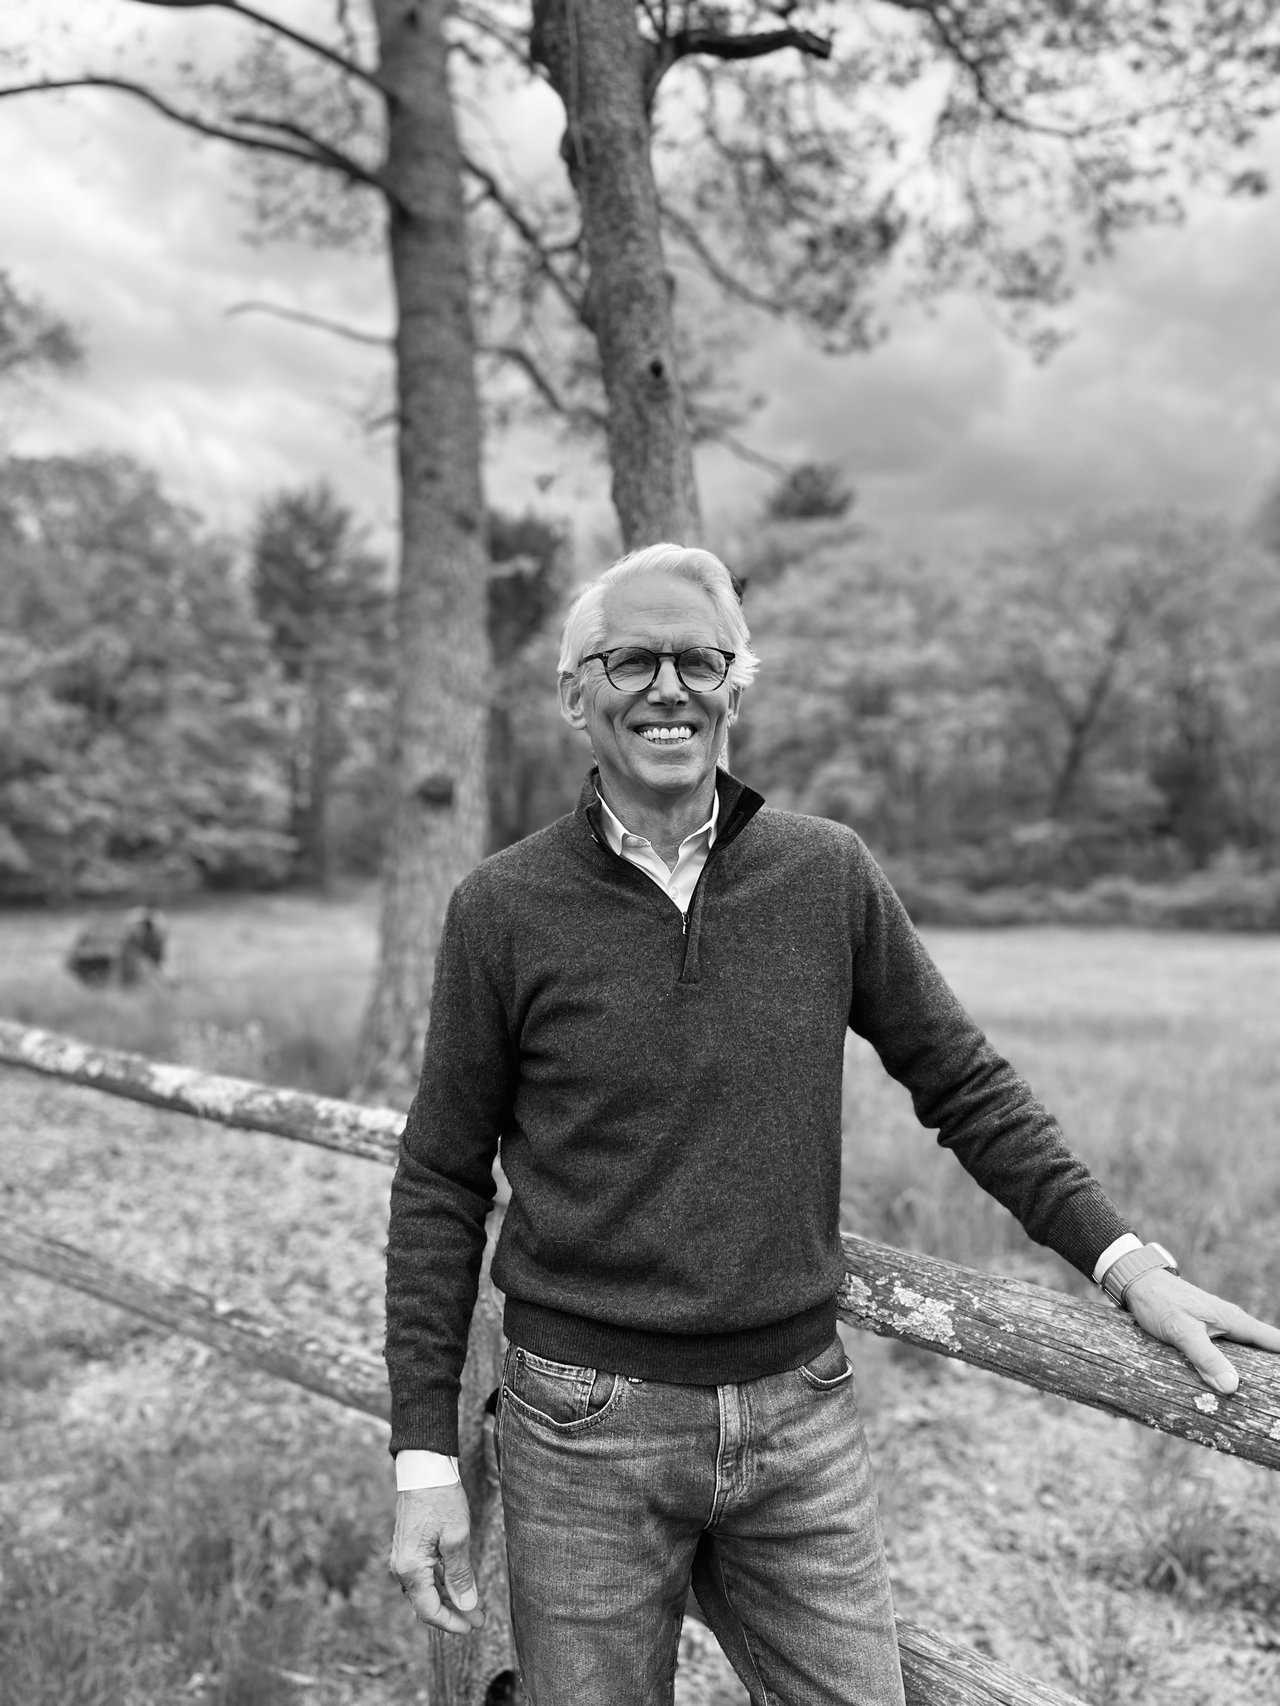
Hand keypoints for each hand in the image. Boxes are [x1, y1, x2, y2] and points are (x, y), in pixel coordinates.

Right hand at [389, 1484, 484, 1634]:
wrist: (423, 1469)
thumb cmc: (440, 1499)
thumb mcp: (457, 1537)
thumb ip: (460, 1575)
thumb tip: (467, 1606)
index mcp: (410, 1569)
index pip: (430, 1610)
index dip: (452, 1623)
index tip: (474, 1626)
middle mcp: (401, 1568)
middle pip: (426, 1603)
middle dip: (453, 1613)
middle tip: (479, 1618)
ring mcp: (403, 1558)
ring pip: (426, 1590)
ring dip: (449, 1599)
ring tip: (474, 1604)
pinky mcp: (409, 1549)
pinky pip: (424, 1576)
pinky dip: (441, 1584)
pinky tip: (459, 1584)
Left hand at [1122, 1269, 1279, 1394]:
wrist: (1136, 1283)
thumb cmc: (1159, 1302)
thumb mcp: (1182, 1331)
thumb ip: (1205, 1357)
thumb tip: (1232, 1386)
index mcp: (1234, 1320)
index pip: (1274, 1342)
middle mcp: (1232, 1324)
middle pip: (1263, 1351)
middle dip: (1269, 1372)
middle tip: (1272, 1398)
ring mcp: (1219, 1328)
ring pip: (1246, 1353)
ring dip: (1251, 1372)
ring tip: (1257, 1398)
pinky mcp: (1205, 1335)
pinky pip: (1227, 1354)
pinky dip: (1231, 1368)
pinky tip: (1227, 1386)